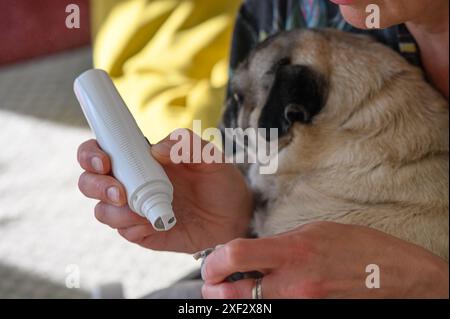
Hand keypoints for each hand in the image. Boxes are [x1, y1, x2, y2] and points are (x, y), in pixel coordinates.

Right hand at [77, 129, 252, 252]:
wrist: (234, 214)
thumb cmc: (219, 179)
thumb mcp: (210, 156)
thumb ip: (187, 144)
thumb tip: (157, 150)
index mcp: (139, 158)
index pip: (100, 151)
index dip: (91, 154)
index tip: (104, 160)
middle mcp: (130, 182)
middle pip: (90, 182)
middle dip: (96, 185)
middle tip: (120, 192)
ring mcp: (133, 209)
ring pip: (102, 210)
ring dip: (115, 211)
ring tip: (143, 212)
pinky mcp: (142, 232)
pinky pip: (123, 230)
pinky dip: (132, 227)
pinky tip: (154, 223)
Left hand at [201, 222, 448, 297]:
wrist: (395, 276)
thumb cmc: (358, 247)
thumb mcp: (314, 231)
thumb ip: (278, 245)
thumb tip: (252, 254)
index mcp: (294, 252)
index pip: (236, 256)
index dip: (214, 262)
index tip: (212, 265)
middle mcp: (294, 284)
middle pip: (234, 296)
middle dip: (215, 291)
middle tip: (214, 284)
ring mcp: (302, 305)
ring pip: (252, 308)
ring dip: (237, 300)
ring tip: (238, 288)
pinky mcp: (309, 315)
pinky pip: (275, 310)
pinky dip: (264, 303)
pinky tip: (267, 293)